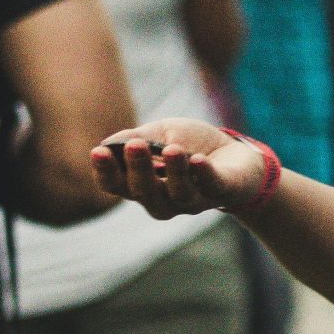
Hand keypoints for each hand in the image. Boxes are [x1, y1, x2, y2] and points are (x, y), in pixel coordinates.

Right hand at [90, 119, 270, 218]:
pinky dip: (204, 174)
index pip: (117, 185)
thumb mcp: (161, 133)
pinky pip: (212, 187)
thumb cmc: (191, 144)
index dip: (106, 172)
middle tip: (135, 146)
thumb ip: (135, 138)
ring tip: (171, 150)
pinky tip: (198, 160)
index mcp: (143, 184)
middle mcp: (164, 199)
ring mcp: (193, 200)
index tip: (98, 152)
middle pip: (144, 193)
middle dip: (138, 169)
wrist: (235, 152)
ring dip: (174, 172)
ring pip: (178, 195)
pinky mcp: (222, 192)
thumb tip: (107, 145)